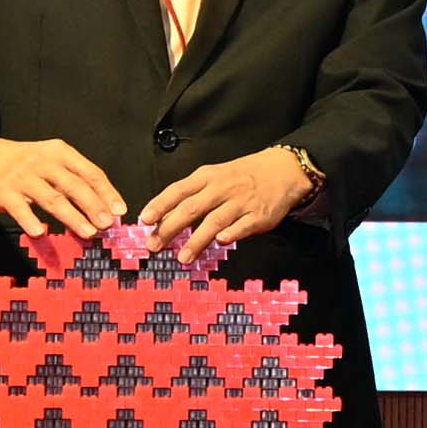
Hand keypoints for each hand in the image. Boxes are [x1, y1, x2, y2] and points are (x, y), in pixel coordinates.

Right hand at [0, 133, 125, 237]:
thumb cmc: (23, 163)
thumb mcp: (49, 161)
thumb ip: (73, 180)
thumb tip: (102, 208)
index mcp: (60, 153)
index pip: (90, 172)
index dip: (107, 192)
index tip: (120, 211)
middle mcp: (43, 162)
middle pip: (74, 185)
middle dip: (94, 206)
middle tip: (107, 225)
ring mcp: (22, 176)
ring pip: (52, 198)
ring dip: (72, 217)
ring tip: (88, 233)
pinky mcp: (4, 192)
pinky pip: (20, 209)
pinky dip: (31, 221)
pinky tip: (41, 233)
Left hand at [142, 147, 317, 254]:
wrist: (281, 170)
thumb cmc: (241, 176)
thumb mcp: (214, 177)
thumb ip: (192, 196)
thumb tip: (163, 218)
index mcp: (207, 177)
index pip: (178, 190)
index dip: (160, 205)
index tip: (145, 220)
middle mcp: (221, 188)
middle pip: (191, 208)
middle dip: (170, 228)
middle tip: (154, 245)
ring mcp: (240, 202)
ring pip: (214, 220)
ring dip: (197, 240)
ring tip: (182, 257)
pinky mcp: (258, 215)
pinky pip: (243, 225)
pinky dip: (232, 233)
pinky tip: (221, 242)